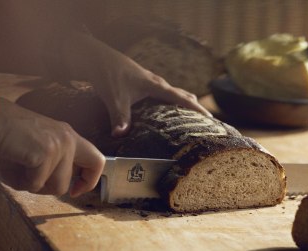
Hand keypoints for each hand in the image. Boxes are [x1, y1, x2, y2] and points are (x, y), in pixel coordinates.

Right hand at [0, 97, 104, 196]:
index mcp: (68, 135)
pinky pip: (36, 184)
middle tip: (57, 190)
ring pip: (58, 186)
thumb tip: (61, 186)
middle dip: (75, 184)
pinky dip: (20, 182)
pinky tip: (10, 167)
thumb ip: (54, 161)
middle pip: (90, 169)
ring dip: (35, 186)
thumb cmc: (7, 136)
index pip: (96, 159)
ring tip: (17, 172)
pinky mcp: (46, 152)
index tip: (76, 191)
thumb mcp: (39, 146)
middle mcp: (68, 137)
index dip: (91, 179)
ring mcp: (59, 144)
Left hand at [61, 31, 211, 136]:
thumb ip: (120, 117)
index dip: (197, 109)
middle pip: (183, 95)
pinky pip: (164, 95)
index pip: (183, 98)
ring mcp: (151, 82)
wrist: (96, 58)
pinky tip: (165, 114)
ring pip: (174, 94)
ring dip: (184, 105)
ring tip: (191, 121)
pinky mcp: (144, 84)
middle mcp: (157, 83)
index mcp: (156, 86)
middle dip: (195, 108)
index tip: (211, 119)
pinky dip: (171, 104)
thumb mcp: (115, 98)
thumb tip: (120, 135)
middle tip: (205, 124)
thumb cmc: (108, 75)